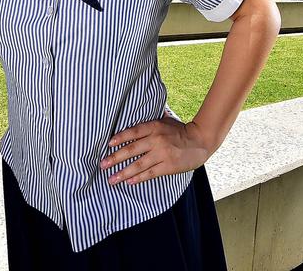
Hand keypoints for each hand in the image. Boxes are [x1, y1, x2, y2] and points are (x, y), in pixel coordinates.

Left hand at [98, 118, 212, 185]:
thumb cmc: (180, 130)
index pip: (132, 132)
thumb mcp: (165, 121)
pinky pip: (150, 173)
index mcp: (154, 126)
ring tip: (112, 179)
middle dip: (115, 158)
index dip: (119, 138)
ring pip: (138, 165)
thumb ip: (149, 123)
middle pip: (131, 150)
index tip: (108, 145)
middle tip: (102, 165)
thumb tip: (132, 121)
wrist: (200, 141)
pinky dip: (138, 178)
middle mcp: (156, 140)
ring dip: (123, 173)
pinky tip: (129, 182)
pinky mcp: (168, 166)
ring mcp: (162, 154)